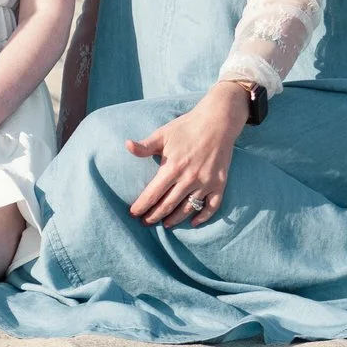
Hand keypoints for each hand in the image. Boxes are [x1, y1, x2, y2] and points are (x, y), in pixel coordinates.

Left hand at [125, 82, 249, 226]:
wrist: (217, 122)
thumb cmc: (186, 127)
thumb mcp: (162, 134)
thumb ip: (145, 146)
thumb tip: (126, 145)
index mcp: (172, 167)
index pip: (152, 194)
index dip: (141, 206)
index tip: (133, 214)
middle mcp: (189, 179)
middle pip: (168, 205)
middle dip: (154, 216)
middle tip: (146, 223)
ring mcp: (205, 183)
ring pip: (188, 209)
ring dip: (175, 219)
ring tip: (165, 224)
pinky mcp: (220, 183)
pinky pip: (212, 206)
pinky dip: (203, 217)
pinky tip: (194, 222)